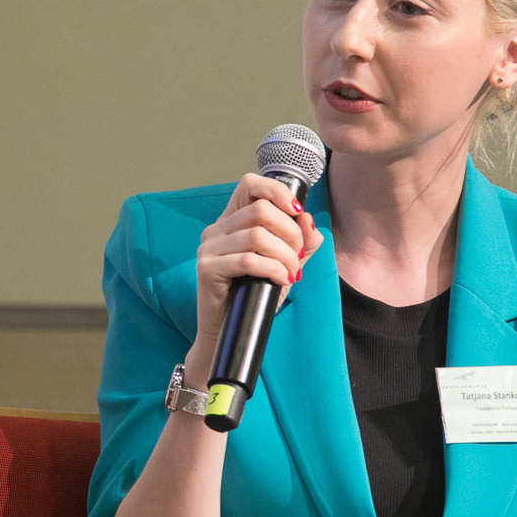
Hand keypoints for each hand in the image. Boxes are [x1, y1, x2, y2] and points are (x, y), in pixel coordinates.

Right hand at [188, 175, 323, 382]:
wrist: (232, 332)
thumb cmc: (255, 295)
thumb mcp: (285, 264)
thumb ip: (301, 243)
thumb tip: (309, 220)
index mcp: (231, 220)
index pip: (250, 184)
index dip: (277, 191)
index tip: (298, 212)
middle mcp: (216, 229)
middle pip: (260, 210)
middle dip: (290, 234)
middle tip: (297, 257)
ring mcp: (208, 248)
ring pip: (256, 236)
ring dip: (285, 255)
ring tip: (291, 273)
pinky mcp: (207, 270)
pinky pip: (248, 260)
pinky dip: (273, 269)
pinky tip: (281, 280)